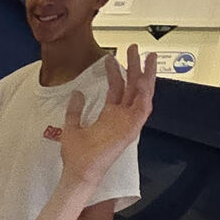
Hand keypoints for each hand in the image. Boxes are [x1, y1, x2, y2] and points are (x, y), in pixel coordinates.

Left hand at [57, 44, 157, 183]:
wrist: (78, 172)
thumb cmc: (76, 155)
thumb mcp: (71, 126)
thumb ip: (75, 110)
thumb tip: (77, 92)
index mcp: (110, 116)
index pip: (117, 88)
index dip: (115, 71)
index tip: (110, 57)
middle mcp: (122, 117)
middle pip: (133, 87)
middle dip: (136, 67)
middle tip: (135, 48)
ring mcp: (128, 123)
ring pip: (142, 95)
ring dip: (146, 77)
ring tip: (148, 58)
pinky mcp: (131, 130)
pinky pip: (142, 110)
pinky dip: (144, 95)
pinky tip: (143, 81)